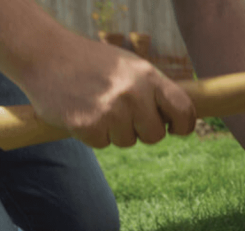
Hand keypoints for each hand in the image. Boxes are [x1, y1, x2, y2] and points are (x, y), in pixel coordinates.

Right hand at [19, 34, 195, 147]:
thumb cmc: (92, 63)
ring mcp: (110, 111)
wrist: (44, 55)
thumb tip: (181, 119)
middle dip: (143, 130)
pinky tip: (84, 112)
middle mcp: (133, 93)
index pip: (183, 110)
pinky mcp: (88, 126)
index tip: (177, 129)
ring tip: (98, 106)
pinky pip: (103, 144)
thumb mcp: (130, 66)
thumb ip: (155, 90)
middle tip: (124, 115)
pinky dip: (94, 134)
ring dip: (115, 132)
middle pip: (156, 135)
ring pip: (128, 142)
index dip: (184, 125)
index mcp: (148, 76)